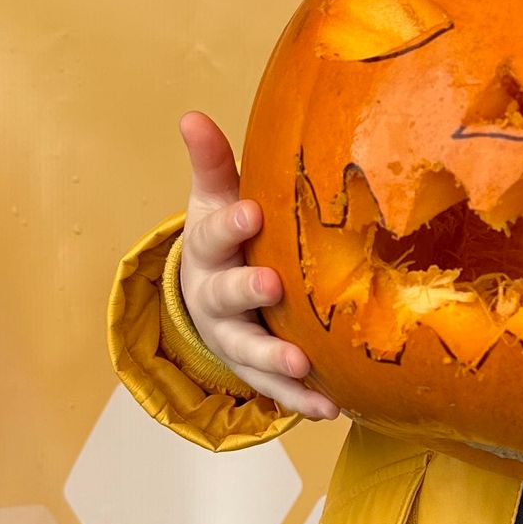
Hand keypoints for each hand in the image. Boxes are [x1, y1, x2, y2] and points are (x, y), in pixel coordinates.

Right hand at [176, 112, 337, 420]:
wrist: (207, 301)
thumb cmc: (225, 239)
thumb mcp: (215, 199)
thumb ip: (213, 162)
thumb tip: (191, 115)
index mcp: (209, 250)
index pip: (213, 234)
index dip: (230, 225)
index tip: (251, 211)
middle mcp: (217, 299)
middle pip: (226, 297)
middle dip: (247, 291)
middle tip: (272, 285)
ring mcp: (235, 339)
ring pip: (249, 352)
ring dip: (274, 360)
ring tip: (302, 364)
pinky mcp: (258, 372)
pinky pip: (278, 390)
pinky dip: (302, 400)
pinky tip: (331, 407)